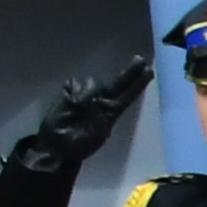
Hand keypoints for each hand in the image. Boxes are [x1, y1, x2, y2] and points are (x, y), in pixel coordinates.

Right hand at [12, 54, 150, 174]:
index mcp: (111, 113)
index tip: (149, 72)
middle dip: (129, 72)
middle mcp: (101, 101)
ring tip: (77, 108)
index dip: (137, 85)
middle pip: (118, 83)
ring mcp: (85, 95)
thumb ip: (98, 119)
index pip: (127, 96)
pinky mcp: (69, 93)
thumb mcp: (94, 137)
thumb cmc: (78, 145)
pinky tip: (69, 103)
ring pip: (92, 83)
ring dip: (86, 93)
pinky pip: (73, 83)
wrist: (57, 147)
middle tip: (139, 60)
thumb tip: (96, 100)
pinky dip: (72, 92)